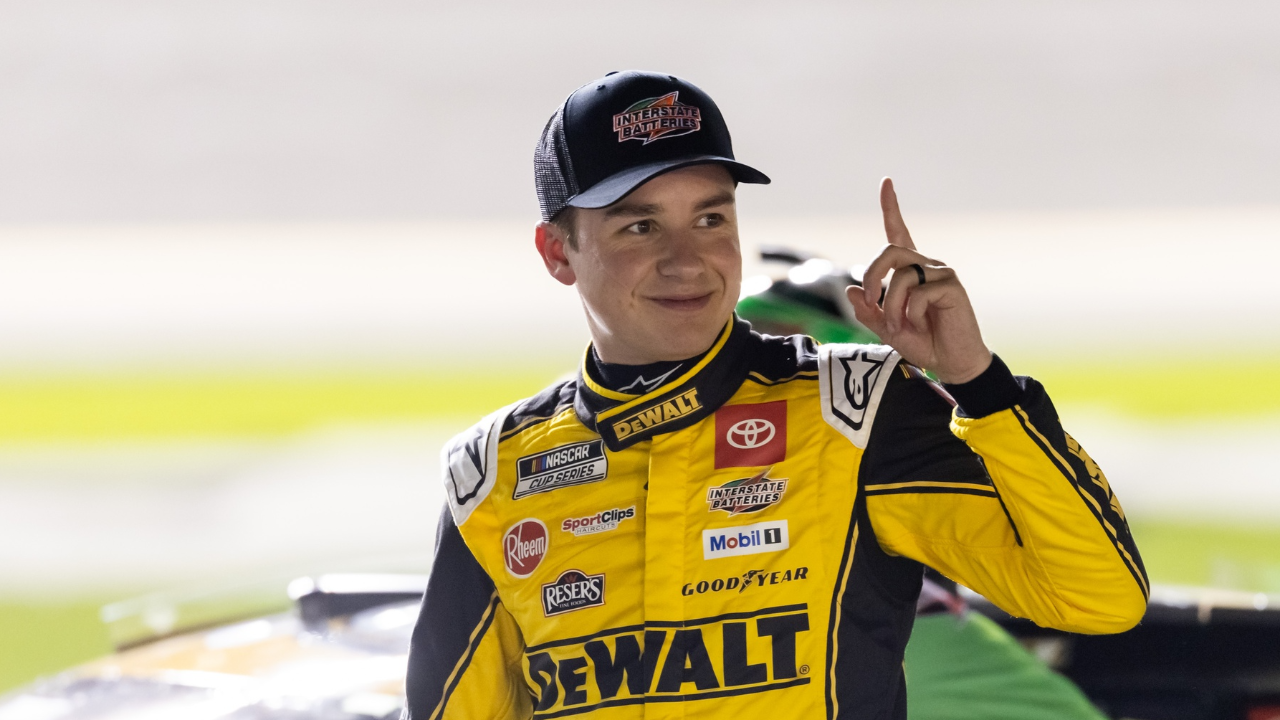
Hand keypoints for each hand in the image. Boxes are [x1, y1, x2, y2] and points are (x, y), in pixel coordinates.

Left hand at [846, 178, 991, 383]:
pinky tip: (921, 325)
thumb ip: (867, 311)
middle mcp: (926, 265)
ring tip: (901, 327)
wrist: (951, 363)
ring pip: (900, 276)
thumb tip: (850, 290)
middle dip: (871, 277)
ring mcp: (941, 273)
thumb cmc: (922, 343)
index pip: (899, 232)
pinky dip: (911, 314)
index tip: (886, 181)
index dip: (891, 207)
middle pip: (889, 251)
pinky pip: (918, 293)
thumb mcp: (886, 328)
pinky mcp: (952, 286)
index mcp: (909, 270)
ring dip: (892, 306)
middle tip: (870, 303)